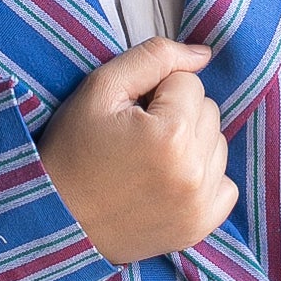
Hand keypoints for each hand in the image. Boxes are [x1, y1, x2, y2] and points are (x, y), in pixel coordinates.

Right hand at [36, 36, 237, 264]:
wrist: (54, 217)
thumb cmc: (73, 150)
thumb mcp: (101, 89)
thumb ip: (154, 57)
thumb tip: (204, 53)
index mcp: (171, 134)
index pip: (188, 81)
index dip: (155, 92)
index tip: (128, 116)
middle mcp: (193, 171)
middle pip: (208, 111)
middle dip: (176, 114)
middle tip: (136, 138)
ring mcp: (200, 204)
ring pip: (218, 145)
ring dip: (191, 145)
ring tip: (149, 161)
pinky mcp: (200, 227)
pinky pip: (226, 186)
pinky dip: (203, 179)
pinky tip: (168, 183)